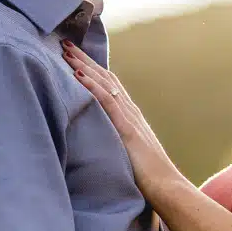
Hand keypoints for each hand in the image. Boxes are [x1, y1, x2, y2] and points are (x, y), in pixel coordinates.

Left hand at [62, 40, 185, 200]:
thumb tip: (98, 143)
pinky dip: (92, 86)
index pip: (108, 86)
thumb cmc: (148, 178)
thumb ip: (116, 143)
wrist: (167, 187)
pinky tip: (78, 75)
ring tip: (66, 51)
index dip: (91, 69)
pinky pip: (107, 102)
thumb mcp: (128, 154)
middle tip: (64, 43)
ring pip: (104, 84)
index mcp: (131, 117)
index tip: (74, 56)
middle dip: (84, 60)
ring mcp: (130, 118)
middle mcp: (131, 111)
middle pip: (105, 78)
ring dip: (84, 66)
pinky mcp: (127, 129)